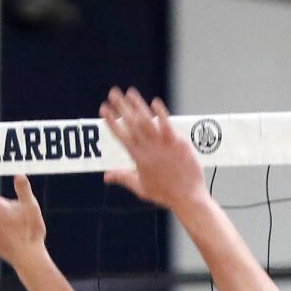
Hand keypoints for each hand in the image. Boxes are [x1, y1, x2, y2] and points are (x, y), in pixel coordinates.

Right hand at [100, 86, 207, 211]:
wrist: (187, 197)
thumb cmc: (164, 194)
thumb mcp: (140, 187)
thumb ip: (122, 178)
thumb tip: (106, 176)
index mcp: (138, 158)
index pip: (121, 135)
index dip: (111, 121)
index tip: (103, 109)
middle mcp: (149, 149)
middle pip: (132, 123)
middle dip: (121, 106)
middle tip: (112, 92)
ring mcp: (164, 145)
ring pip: (147, 121)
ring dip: (137, 105)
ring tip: (130, 92)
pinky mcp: (178, 143)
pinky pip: (168, 125)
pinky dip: (161, 113)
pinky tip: (154, 102)